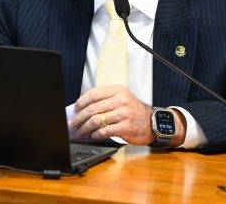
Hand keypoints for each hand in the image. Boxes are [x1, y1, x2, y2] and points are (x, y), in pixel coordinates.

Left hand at [68, 85, 185, 145]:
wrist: (153, 123)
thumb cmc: (134, 112)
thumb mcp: (122, 99)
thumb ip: (105, 101)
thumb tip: (82, 109)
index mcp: (117, 91)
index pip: (93, 94)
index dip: (81, 102)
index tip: (75, 110)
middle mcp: (120, 100)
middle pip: (92, 108)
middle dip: (79, 118)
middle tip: (72, 124)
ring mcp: (123, 113)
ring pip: (96, 120)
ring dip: (85, 128)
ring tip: (80, 132)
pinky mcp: (125, 126)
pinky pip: (104, 131)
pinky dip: (96, 134)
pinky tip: (93, 136)